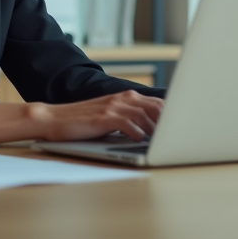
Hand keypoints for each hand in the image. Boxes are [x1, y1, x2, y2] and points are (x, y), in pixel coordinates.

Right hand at [0, 89, 165, 144]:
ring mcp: (113, 106)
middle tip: (178, 136)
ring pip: (144, 115)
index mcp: (126, 97)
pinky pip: (127, 123)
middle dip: (169, 122)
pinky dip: (137, 132)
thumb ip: (130, 117)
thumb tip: (153, 131)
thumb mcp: (110, 116)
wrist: (54, 118)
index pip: (158, 103)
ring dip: (156, 130)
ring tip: (162, 141)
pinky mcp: (104, 117)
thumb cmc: (83, 121)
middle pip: (157, 107)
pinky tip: (139, 140)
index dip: (173, 115)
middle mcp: (123, 98)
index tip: (183, 127)